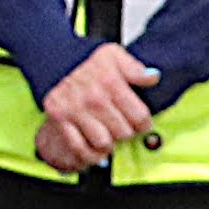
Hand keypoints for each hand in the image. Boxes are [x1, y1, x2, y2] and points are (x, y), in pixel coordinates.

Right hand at [34, 44, 159, 174]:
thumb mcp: (114, 55)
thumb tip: (153, 77)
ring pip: (104, 143)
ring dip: (109, 143)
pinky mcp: (60, 119)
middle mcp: (93, 97)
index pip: (140, 117)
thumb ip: (135, 68)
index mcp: (110, 82)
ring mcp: (75, 109)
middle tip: (122, 126)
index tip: (140, 122)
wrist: (55, 60)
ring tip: (108, 134)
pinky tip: (95, 147)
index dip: (144, 123)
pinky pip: (79, 147)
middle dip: (126, 132)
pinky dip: (90, 153)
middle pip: (124, 133)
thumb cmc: (87, 62)